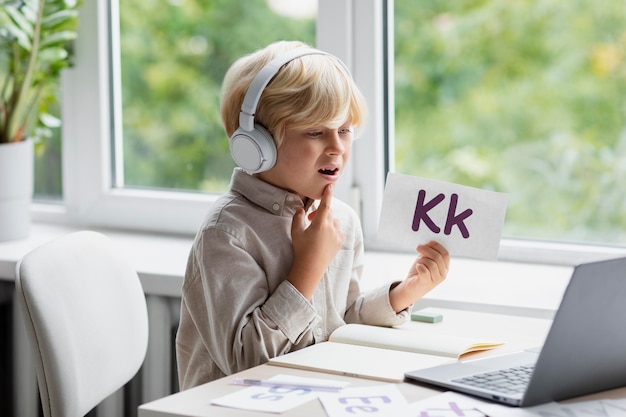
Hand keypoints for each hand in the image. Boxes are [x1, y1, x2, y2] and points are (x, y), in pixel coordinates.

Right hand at [288, 184, 344, 298]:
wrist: (311, 268)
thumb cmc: (301, 250)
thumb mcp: (296, 232)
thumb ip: (298, 218)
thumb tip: (300, 209)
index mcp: (320, 223)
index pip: (325, 204)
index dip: (327, 194)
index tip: (330, 185)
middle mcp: (331, 227)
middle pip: (328, 213)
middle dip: (320, 213)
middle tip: (310, 219)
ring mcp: (337, 235)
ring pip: (334, 221)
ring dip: (327, 221)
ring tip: (317, 229)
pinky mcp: (340, 242)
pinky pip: (339, 230)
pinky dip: (333, 229)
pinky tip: (326, 236)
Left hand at [389, 241, 449, 312]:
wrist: (411, 287)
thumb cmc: (419, 272)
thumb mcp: (425, 260)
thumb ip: (429, 252)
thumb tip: (428, 244)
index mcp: (445, 267)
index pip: (445, 254)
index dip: (437, 246)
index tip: (428, 242)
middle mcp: (443, 274)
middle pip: (438, 257)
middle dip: (427, 250)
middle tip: (418, 247)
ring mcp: (436, 280)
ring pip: (431, 263)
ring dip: (422, 259)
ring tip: (418, 262)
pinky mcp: (426, 283)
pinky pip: (424, 271)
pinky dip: (419, 266)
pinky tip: (418, 267)